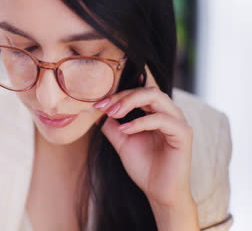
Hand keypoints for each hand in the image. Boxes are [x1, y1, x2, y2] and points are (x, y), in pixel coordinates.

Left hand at [93, 66, 195, 213]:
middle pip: (147, 90)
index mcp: (157, 113)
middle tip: (105, 106)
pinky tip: (125, 129)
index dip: (117, 96)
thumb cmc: (144, 167)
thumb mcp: (122, 142)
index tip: (98, 105)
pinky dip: (141, 122)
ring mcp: (178, 122)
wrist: (159, 192)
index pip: (138, 93)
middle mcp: (170, 113)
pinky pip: (162, 120)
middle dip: (123, 96)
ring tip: (113, 113)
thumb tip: (99, 112)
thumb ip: (112, 126)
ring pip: (156, 97)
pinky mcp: (183, 134)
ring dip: (130, 102)